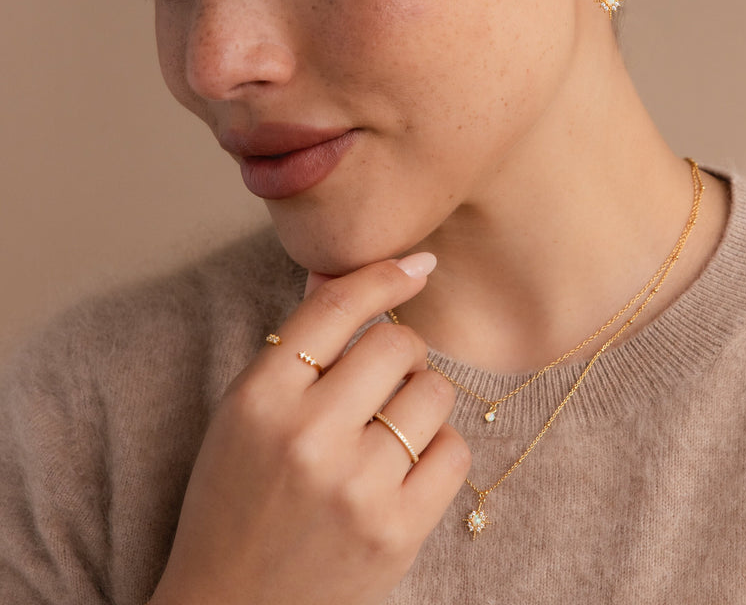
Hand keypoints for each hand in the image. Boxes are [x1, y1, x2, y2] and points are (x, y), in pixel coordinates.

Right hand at [150, 253, 470, 604]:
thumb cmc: (236, 499)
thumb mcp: (244, 414)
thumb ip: (295, 345)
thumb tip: (350, 272)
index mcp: (259, 397)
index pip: (337, 306)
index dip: (385, 275)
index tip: (418, 267)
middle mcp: (307, 435)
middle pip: (399, 344)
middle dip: (402, 353)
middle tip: (385, 380)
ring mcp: (355, 487)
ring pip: (435, 392)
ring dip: (423, 399)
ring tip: (392, 427)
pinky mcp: (395, 531)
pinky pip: (455, 451)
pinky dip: (439, 449)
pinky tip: (408, 466)